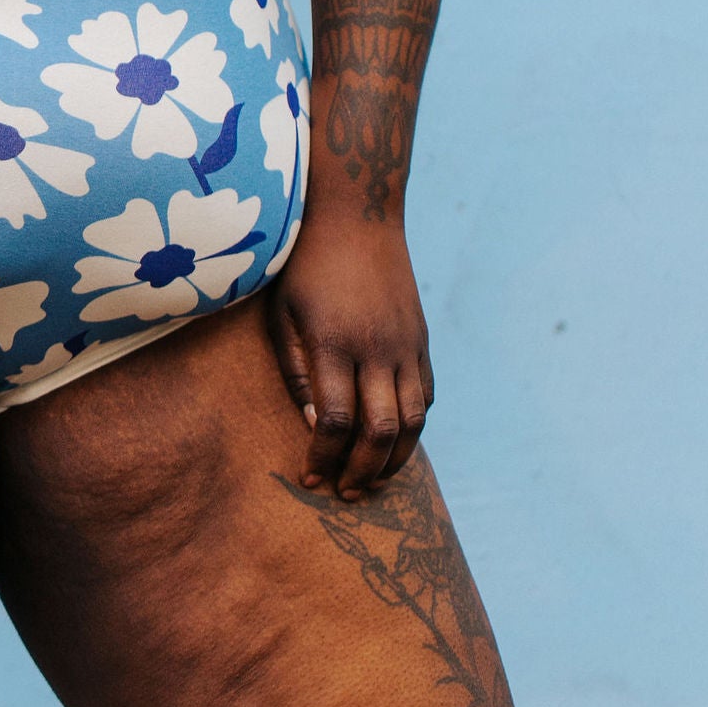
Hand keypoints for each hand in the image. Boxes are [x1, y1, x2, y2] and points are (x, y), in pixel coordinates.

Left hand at [264, 213, 432, 499]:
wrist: (355, 213)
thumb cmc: (303, 263)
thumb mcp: (281, 311)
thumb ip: (295, 369)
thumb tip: (316, 424)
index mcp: (334, 341)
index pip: (338, 420)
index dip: (325, 456)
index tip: (309, 477)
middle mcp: (377, 347)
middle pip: (381, 431)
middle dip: (363, 472)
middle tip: (344, 493)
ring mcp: (405, 344)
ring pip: (413, 421)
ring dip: (394, 460)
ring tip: (371, 481)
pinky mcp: (421, 339)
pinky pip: (426, 396)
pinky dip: (412, 427)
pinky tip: (391, 441)